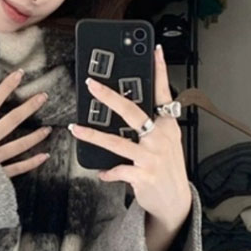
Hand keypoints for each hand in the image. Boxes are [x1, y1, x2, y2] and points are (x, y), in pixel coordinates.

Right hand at [0, 69, 50, 177]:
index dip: (6, 87)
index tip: (19, 75)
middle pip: (11, 121)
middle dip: (28, 107)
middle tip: (43, 96)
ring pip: (17, 146)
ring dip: (34, 137)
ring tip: (48, 129)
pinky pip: (16, 169)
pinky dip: (31, 163)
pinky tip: (44, 156)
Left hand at [68, 45, 191, 228]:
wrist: (174, 201)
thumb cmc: (166, 168)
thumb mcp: (165, 142)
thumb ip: (151, 125)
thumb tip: (126, 109)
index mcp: (166, 125)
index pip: (163, 93)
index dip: (159, 71)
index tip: (154, 50)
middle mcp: (160, 137)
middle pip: (132, 112)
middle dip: (109, 96)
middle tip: (92, 85)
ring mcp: (152, 157)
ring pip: (117, 142)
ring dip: (93, 135)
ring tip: (76, 129)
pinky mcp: (143, 175)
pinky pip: (118, 170)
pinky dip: (108, 171)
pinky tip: (102, 172)